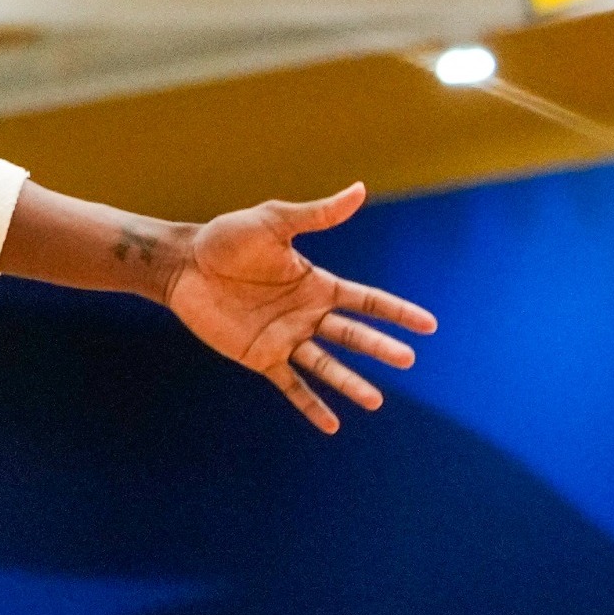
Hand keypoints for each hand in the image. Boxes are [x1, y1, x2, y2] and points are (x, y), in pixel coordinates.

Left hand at [161, 184, 437, 434]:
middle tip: (409, 361)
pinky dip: (311, 405)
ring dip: (351, 383)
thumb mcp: (274, 222)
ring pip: (327, 365)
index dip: (397, 312)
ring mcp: (285, 337)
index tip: (429, 325)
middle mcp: (306, 314)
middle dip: (380, 348)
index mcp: (316, 283)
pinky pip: (291, 385)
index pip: (367, 301)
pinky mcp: (260, 356)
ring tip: (376, 401)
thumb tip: (360, 189)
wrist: (184, 264)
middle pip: (353, 335)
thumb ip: (317, 214)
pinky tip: (332, 425)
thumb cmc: (227, 238)